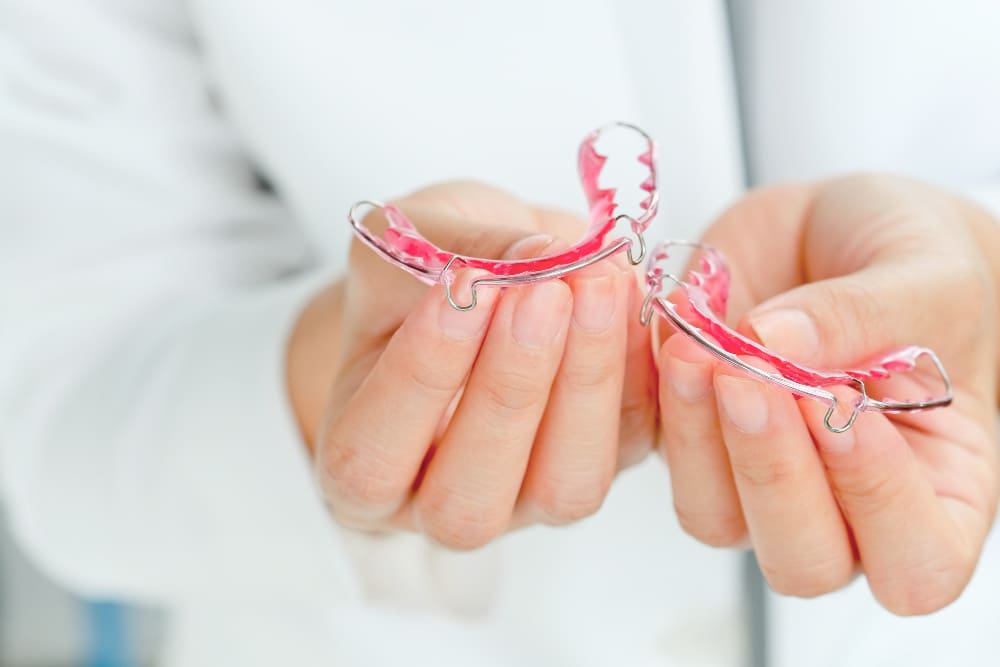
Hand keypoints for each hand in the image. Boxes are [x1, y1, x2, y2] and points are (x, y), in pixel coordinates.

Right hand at [289, 182, 655, 548]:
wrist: (492, 268)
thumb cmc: (426, 271)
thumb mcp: (408, 241)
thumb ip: (453, 250)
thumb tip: (538, 256)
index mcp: (361, 466)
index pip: (370, 461)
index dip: (420, 380)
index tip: (461, 288)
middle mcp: (441, 504)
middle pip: (469, 501)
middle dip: (510, 390)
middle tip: (540, 290)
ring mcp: (529, 499)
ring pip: (564, 488)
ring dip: (586, 383)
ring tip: (595, 285)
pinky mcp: (605, 465)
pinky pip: (634, 441)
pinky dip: (639, 368)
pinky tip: (629, 294)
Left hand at [658, 174, 999, 613]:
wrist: (838, 222)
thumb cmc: (912, 260)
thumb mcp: (923, 275)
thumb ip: (860, 315)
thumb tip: (769, 341)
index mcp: (936, 489)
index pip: (914, 561)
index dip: (877, 503)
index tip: (843, 412)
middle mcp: (842, 505)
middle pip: (800, 560)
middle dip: (770, 472)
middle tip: (748, 379)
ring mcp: (755, 478)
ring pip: (712, 516)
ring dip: (697, 438)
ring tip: (694, 347)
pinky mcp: (690, 435)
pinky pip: (653, 448)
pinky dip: (651, 396)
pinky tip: (667, 329)